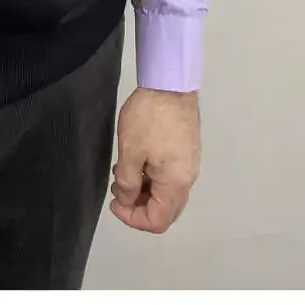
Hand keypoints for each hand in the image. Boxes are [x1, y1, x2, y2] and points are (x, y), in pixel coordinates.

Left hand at [109, 87, 199, 233]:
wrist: (170, 84)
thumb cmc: (148, 118)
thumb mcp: (130, 152)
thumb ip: (128, 183)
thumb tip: (127, 200)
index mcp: (176, 184)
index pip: (158, 221)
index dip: (132, 218)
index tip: (114, 202)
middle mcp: (188, 179)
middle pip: (165, 210)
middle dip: (138, 206)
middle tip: (118, 190)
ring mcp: (190, 164)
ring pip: (167, 192)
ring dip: (144, 190)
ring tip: (122, 174)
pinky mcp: (187, 150)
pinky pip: (170, 176)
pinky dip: (152, 177)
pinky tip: (136, 162)